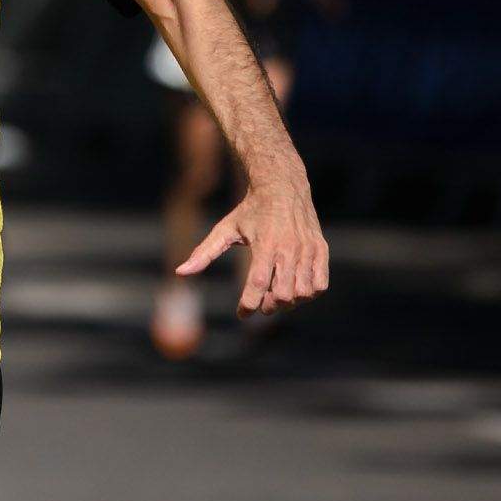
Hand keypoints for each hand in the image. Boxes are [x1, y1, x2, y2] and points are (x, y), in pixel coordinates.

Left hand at [177, 175, 328, 315]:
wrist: (282, 186)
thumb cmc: (250, 210)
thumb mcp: (225, 229)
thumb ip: (204, 253)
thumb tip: (180, 272)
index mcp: (265, 244)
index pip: (257, 284)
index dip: (249, 305)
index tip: (242, 314)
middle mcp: (289, 248)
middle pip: (283, 295)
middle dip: (269, 306)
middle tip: (261, 302)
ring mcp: (308, 250)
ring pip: (303, 293)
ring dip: (288, 302)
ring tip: (275, 294)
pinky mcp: (321, 250)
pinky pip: (320, 285)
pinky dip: (308, 293)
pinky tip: (294, 286)